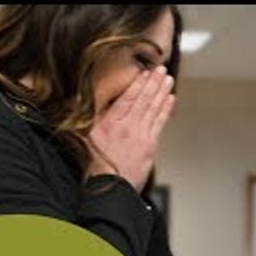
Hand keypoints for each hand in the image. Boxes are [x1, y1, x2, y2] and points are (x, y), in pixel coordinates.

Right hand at [87, 66, 175, 191]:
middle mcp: (127, 126)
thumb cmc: (96, 164)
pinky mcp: (150, 145)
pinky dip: (165, 109)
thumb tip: (86, 103)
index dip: (138, 84)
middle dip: (153, 83)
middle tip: (161, 70)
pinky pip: (160, 122)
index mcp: (110, 122)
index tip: (144, 72)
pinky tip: (170, 100)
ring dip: (162, 92)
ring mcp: (140, 135)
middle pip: (143, 100)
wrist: (110, 186)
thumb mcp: (85, 137)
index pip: (127, 97)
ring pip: (153, 109)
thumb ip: (90, 118)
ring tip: (168, 80)